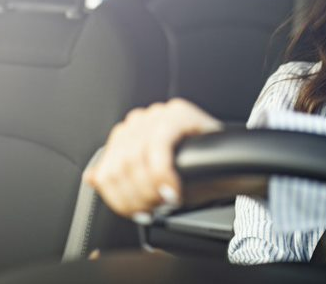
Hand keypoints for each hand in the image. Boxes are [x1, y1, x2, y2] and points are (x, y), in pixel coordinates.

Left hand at [83, 98, 222, 219]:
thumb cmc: (193, 174)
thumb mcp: (151, 181)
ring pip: (135, 159)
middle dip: (135, 196)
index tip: (137, 212)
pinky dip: (163, 176)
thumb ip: (121, 177)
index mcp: (128, 134)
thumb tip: (93, 178)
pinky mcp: (178, 114)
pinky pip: (159, 149)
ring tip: (166, 201)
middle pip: (119, 167)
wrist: (232, 166)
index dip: (119, 198)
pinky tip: (174, 191)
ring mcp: (158, 114)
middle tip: (154, 210)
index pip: (107, 169)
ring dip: (150, 189)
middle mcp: (139, 121)